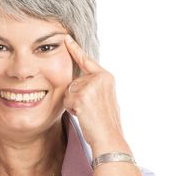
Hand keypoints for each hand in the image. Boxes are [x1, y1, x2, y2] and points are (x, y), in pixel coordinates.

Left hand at [63, 35, 124, 151]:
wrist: (109, 137)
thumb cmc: (105, 121)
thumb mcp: (103, 98)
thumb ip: (93, 86)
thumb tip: (77, 84)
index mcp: (106, 77)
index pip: (86, 60)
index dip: (75, 49)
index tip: (66, 38)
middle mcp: (100, 78)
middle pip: (73, 82)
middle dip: (76, 97)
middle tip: (90, 109)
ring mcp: (91, 86)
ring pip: (68, 91)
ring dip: (73, 104)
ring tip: (88, 113)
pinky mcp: (82, 96)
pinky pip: (66, 101)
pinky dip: (71, 110)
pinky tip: (83, 115)